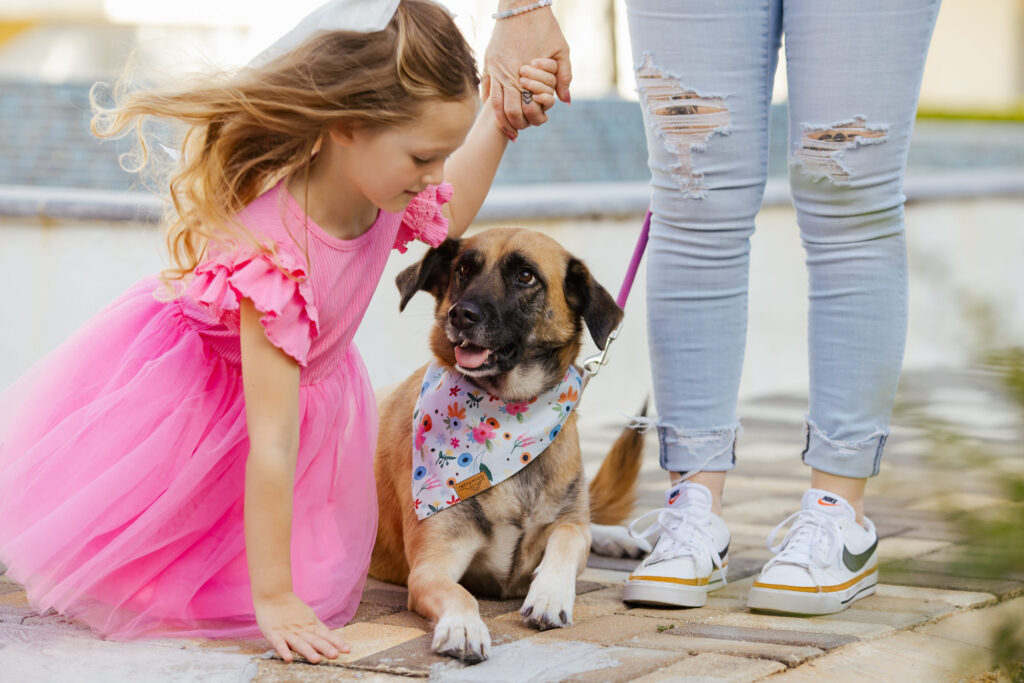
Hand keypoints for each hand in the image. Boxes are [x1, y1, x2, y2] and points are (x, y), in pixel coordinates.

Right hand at [254, 592, 349, 663]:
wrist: (273, 594)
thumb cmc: (291, 608)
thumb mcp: (308, 616)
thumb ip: (317, 627)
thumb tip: (331, 636)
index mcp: (310, 625)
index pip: (325, 635)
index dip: (336, 642)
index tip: (347, 650)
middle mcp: (301, 630)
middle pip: (315, 640)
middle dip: (325, 648)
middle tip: (335, 655)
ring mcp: (287, 632)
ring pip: (299, 643)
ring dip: (308, 651)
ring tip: (316, 659)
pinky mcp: (273, 633)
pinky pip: (278, 643)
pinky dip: (283, 650)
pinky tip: (288, 658)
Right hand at [483, 5, 570, 139]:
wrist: (522, 4)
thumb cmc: (545, 26)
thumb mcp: (561, 50)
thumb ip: (564, 77)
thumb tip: (565, 102)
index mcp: (524, 72)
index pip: (521, 108)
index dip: (525, 122)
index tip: (527, 130)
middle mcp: (505, 72)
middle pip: (505, 110)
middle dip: (511, 124)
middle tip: (516, 134)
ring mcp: (494, 67)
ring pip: (492, 102)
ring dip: (498, 118)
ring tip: (504, 128)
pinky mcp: (487, 61)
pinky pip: (485, 87)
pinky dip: (489, 101)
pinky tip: (495, 110)